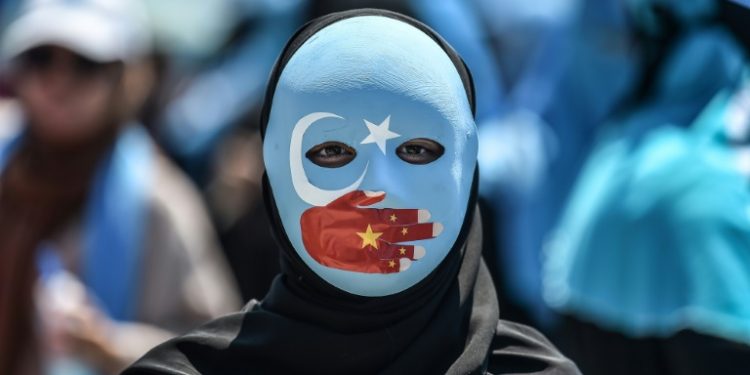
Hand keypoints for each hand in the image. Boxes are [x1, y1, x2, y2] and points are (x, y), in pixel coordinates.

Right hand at [300, 190, 442, 273]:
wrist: (311, 237)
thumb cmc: (329, 216)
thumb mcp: (345, 200)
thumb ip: (365, 197)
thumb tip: (381, 193)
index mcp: (371, 218)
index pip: (399, 216)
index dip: (414, 216)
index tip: (427, 214)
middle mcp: (374, 234)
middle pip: (404, 233)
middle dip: (422, 231)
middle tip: (439, 229)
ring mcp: (370, 250)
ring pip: (397, 251)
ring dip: (412, 251)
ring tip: (424, 252)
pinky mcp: (363, 263)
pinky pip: (383, 266)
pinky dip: (396, 266)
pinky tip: (408, 265)